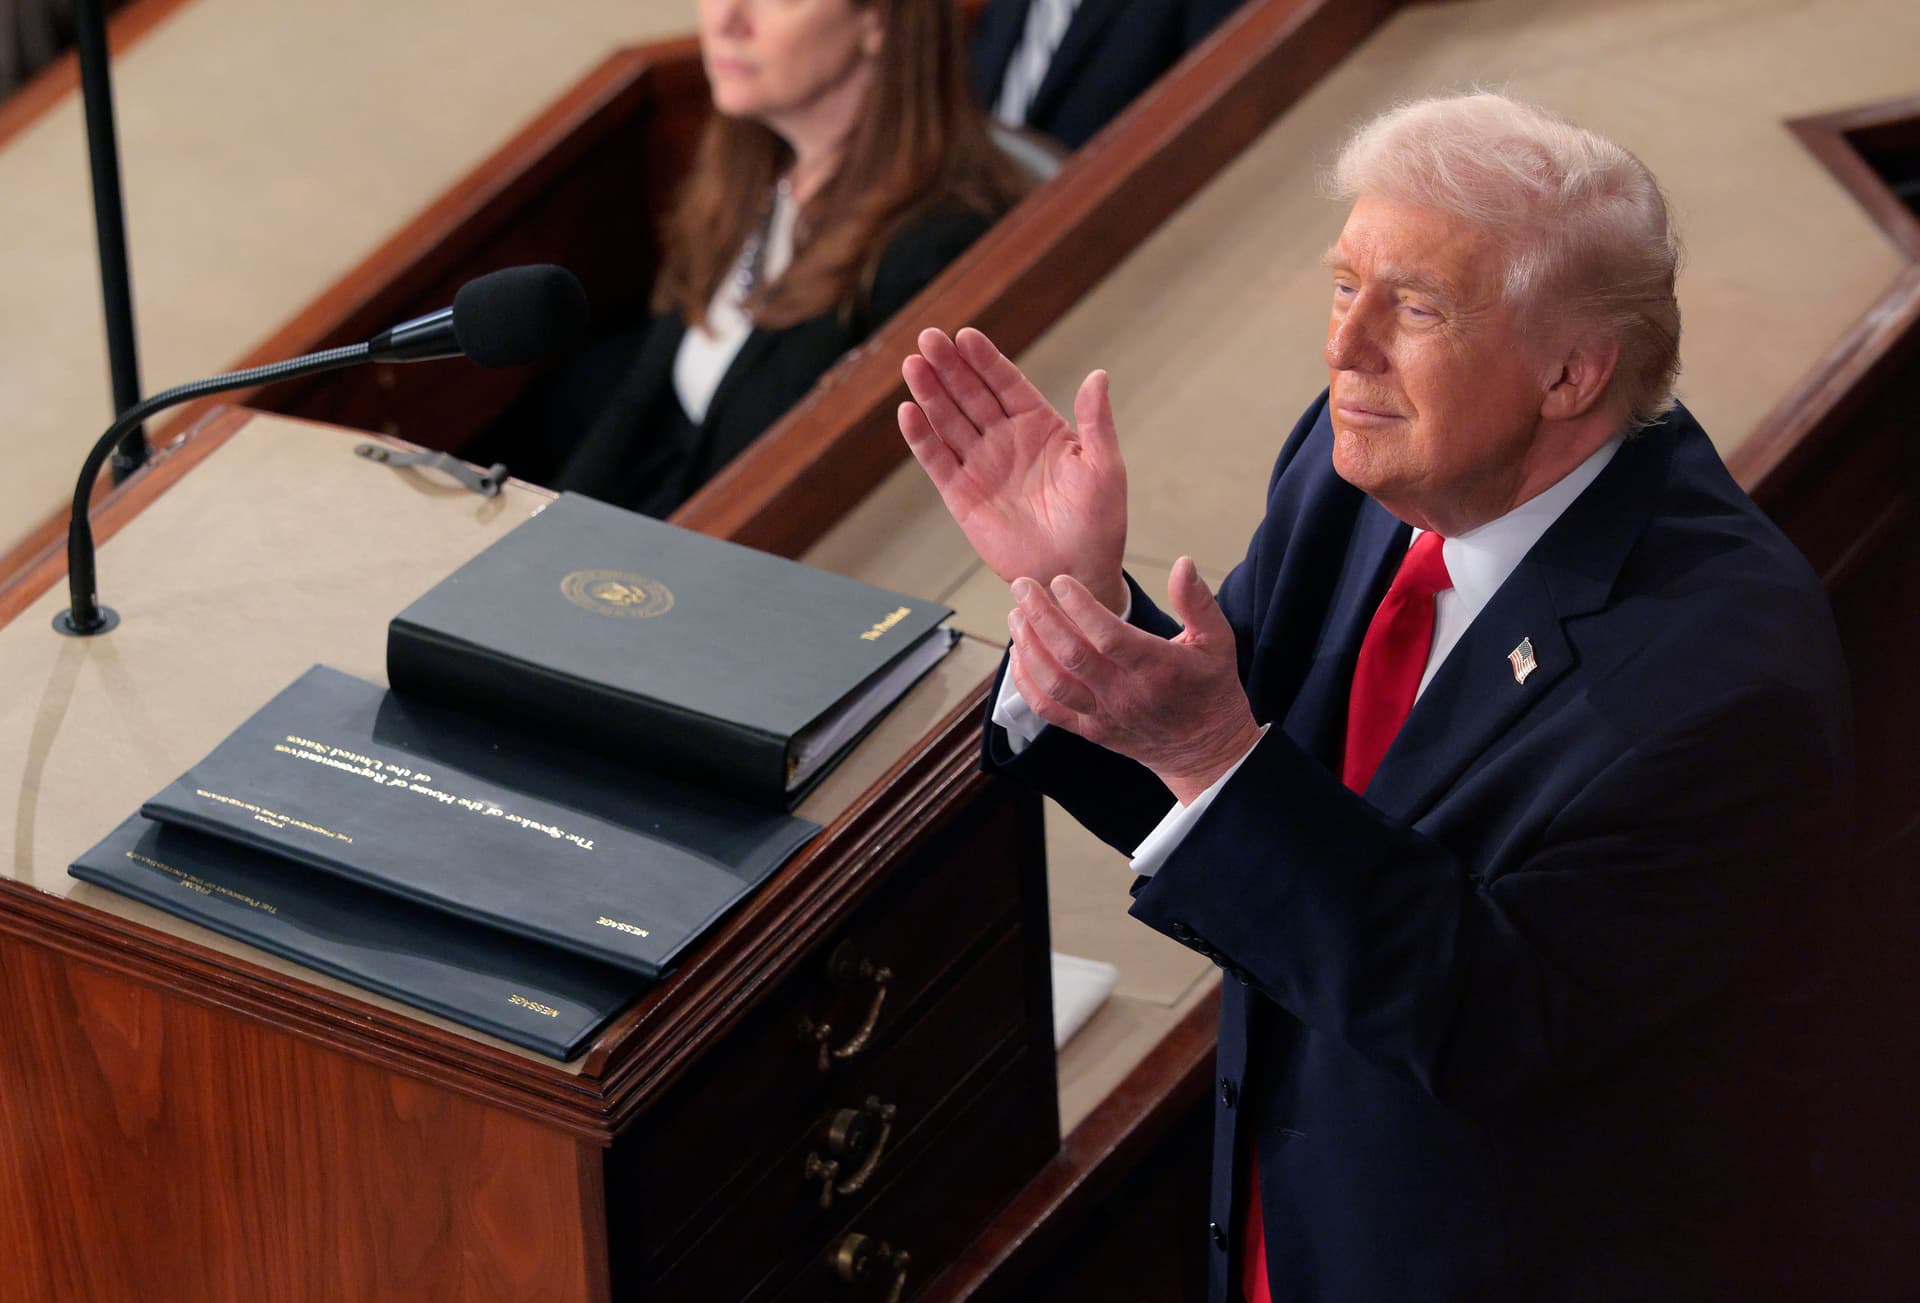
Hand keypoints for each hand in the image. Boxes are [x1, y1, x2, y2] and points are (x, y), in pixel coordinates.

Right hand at [899, 326, 1127, 611]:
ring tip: (913, 364)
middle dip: (949, 367)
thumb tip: (1098, 375)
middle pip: (970, 395)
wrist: (1075, 572)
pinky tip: (908, 411)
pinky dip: (921, 437)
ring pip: (949, 421)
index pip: (1006, 384)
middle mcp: (1006, 440)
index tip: (965, 336)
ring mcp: (982, 466)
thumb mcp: (1104, 467)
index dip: (985, 360)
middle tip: (928, 338)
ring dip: (929, 393)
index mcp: (1040, 427)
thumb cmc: (1099, 523)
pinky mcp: (962, 495)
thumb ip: (1095, 421)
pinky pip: (937, 460)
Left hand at [1006, 557, 1261, 803]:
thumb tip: (1183, 563)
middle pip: (1071, 655)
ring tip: (1016, 615)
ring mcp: (1103, 715)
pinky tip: (1017, 653)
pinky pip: (1047, 709)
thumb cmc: (1210, 689)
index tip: (1060, 581)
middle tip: (1021, 586)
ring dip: (1028, 646)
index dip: (1081, 607)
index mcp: (1157, 669)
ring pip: (1053, 682)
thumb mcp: (1218, 641)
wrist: (1204, 751)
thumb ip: (1197, 602)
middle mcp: (1125, 694)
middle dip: (1040, 616)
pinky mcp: (1089, 730)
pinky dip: (1026, 682)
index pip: (1109, 636)